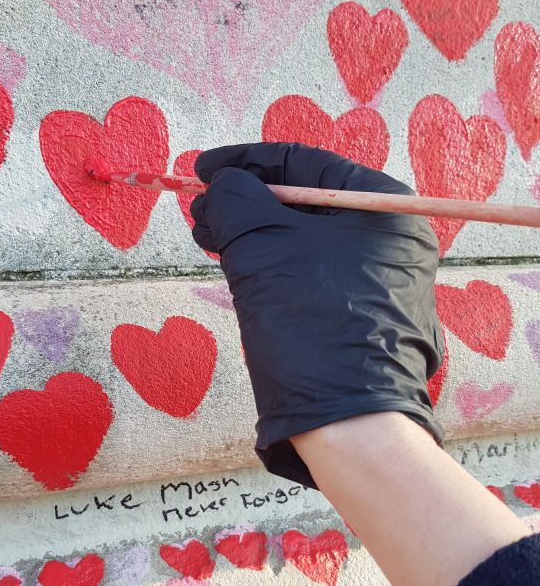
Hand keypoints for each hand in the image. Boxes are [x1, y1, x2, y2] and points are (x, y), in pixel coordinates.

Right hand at [189, 142, 445, 490]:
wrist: (348, 423)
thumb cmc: (311, 325)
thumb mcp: (262, 249)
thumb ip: (235, 201)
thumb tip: (220, 184)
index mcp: (382, 206)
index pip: (304, 163)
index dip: (245, 161)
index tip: (201, 170)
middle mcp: (387, 238)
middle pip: (302, 202)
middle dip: (244, 202)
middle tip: (199, 211)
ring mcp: (376, 279)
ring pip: (301, 241)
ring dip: (249, 234)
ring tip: (205, 238)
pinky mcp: (358, 315)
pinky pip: (307, 275)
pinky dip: (268, 266)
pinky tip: (233, 267)